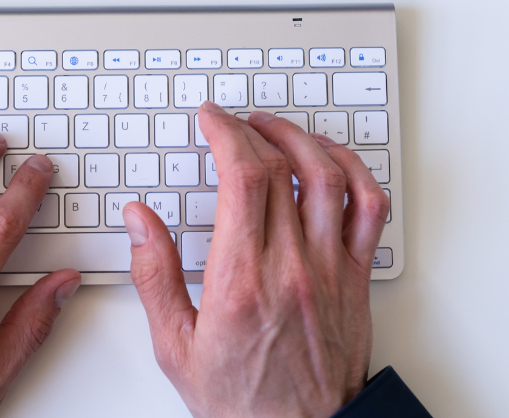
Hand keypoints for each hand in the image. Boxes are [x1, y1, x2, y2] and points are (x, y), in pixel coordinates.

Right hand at [124, 102, 388, 417]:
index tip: (210, 119)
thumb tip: (139, 220)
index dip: (224, 132)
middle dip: (248, 129)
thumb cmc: (243, 401)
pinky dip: (352, 169)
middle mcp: (290, 266)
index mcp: (241, 279)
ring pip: (326, 175)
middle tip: (228, 123)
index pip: (241, 176)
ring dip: (297, 138)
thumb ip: (154, 275)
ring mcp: (330, 268)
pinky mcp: (355, 277)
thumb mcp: (177, 347)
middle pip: (278, 166)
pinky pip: (368, 207)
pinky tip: (327, 158)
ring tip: (271, 128)